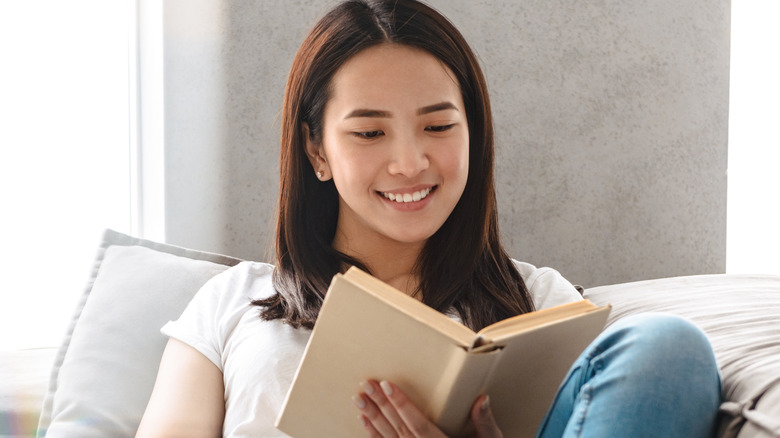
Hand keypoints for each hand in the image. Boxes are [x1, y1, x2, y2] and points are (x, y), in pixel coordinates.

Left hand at [353, 380, 502, 437]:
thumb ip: (485, 423)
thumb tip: (482, 399)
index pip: (418, 424)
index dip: (402, 405)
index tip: (387, 385)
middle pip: (400, 429)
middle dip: (381, 406)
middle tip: (367, 385)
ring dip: (373, 418)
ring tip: (359, 399)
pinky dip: (374, 436)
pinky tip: (365, 422)